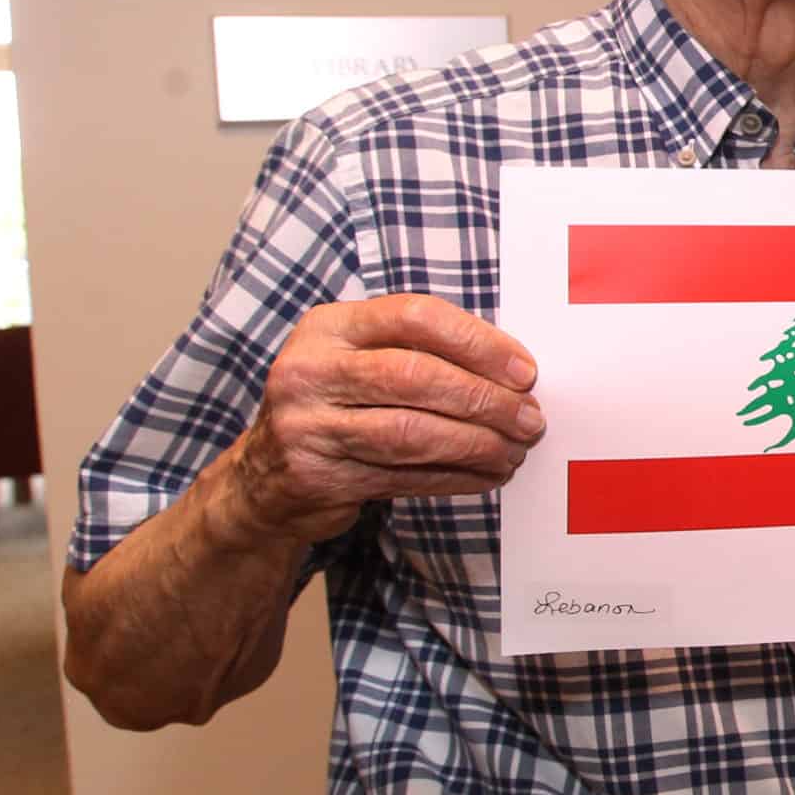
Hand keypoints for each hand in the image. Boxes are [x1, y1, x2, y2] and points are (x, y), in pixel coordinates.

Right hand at [226, 293, 543, 544]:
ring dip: (476, 444)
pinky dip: (455, 477)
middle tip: (530, 418)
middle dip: (485, 400)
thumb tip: (515, 373)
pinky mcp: (316, 477)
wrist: (263, 477)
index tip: (524, 370)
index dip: (477, 342)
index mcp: (329, 326)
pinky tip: (487, 475)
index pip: (414, 317)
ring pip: (411, 433)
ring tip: (514, 449)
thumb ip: (421, 353)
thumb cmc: (338, 405)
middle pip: (416, 376)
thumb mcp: (361, 360)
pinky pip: (403, 477)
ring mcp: (306, 425)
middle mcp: (309, 370)